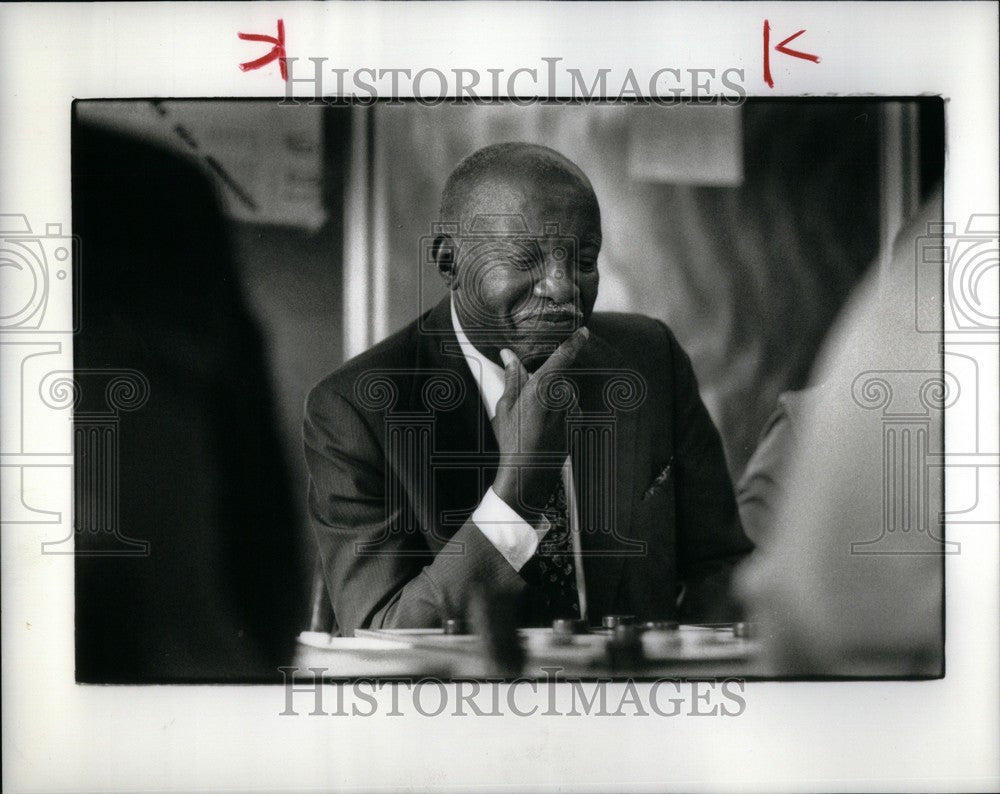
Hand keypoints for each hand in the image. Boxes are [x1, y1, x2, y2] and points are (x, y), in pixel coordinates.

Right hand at [491, 327, 589, 515]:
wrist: (529, 474)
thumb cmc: (513, 439)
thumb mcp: (506, 406)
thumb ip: (513, 377)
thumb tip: (509, 354)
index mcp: (543, 387)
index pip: (562, 357)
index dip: (574, 342)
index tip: (584, 330)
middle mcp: (561, 397)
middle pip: (557, 379)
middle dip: (544, 384)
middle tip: (525, 403)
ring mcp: (570, 412)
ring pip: (561, 396)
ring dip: (549, 402)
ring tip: (531, 421)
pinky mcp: (574, 425)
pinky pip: (565, 411)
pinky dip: (555, 415)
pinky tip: (541, 430)